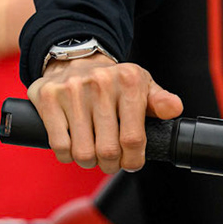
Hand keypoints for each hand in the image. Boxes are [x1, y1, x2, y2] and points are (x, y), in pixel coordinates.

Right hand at [26, 54, 181, 173]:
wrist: (75, 59)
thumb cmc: (113, 82)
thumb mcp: (141, 86)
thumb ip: (160, 101)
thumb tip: (174, 108)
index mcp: (128, 80)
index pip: (133, 139)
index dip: (132, 160)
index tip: (130, 162)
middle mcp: (100, 82)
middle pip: (107, 150)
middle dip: (110, 164)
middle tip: (110, 161)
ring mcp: (71, 89)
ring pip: (83, 152)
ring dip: (88, 162)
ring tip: (92, 154)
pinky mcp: (48, 97)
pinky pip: (59, 145)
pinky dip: (66, 156)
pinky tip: (72, 148)